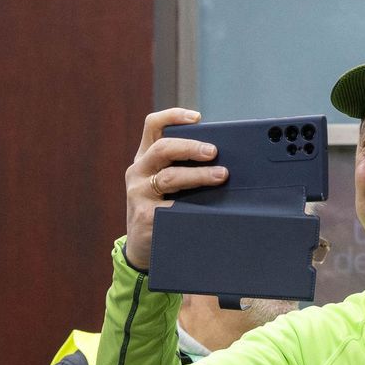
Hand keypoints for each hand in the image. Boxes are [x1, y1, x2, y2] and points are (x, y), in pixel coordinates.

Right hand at [123, 108, 225, 269]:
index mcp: (146, 158)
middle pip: (163, 149)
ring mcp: (140, 194)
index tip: (197, 117)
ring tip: (221, 176)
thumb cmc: (163, 209)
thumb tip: (224, 160)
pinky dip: (194, 206)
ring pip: (170, 177)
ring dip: (199, 175)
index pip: (153, 126)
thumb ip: (183, 168)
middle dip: (191, 147)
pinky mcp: (146, 216)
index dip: (173, 116)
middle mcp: (139, 172)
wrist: (143, 247)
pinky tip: (210, 209)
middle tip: (214, 152)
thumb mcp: (167, 185)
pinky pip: (172, 207)